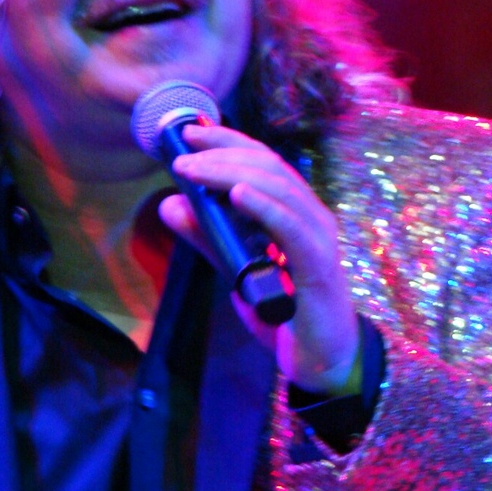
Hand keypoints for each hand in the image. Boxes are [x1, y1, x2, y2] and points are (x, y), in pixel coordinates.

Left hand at [158, 123, 360, 395]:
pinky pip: (292, 227)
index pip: (263, 160)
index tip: (190, 131)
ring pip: (279, 188)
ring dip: (232, 175)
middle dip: (222, 154)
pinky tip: (238, 195)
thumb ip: (208, 237)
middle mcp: (311, 215)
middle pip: (268, 167)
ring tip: (196, 172)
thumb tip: (170, 204)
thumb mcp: (236, 268)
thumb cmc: (284, 312)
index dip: (227, 140)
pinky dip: (264, 206)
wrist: (322, 359)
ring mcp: (319, 237)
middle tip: (182, 156)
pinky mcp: (319, 265)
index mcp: (294, 210)